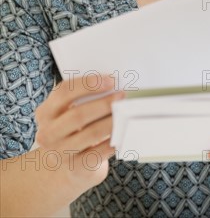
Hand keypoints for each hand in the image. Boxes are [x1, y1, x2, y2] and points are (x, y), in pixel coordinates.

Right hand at [35, 73, 123, 193]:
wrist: (68, 166)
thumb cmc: (74, 129)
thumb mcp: (68, 112)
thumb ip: (82, 98)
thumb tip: (111, 86)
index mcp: (45, 113)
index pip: (63, 92)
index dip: (88, 84)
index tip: (111, 80)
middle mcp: (47, 134)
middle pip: (77, 115)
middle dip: (103, 104)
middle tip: (121, 96)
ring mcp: (60, 153)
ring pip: (91, 133)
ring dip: (111, 122)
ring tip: (125, 113)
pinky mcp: (76, 168)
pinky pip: (98, 152)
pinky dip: (112, 142)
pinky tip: (121, 133)